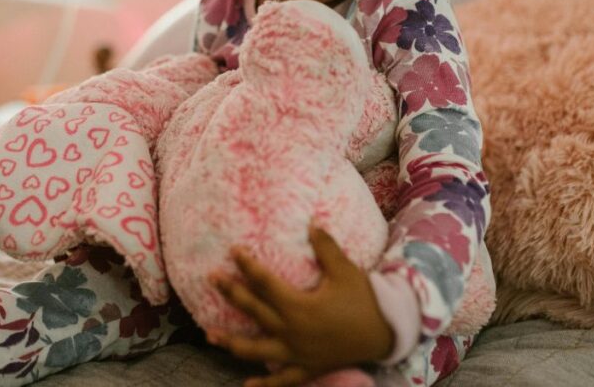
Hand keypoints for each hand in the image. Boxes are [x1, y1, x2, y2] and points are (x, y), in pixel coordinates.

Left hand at [207, 224, 393, 386]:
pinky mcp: (306, 367)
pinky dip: (265, 383)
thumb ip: (325, 248)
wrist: (384, 334)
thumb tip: (311, 224)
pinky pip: (282, 379)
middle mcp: (292, 331)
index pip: (265, 282)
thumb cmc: (363, 300)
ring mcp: (296, 353)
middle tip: (211, 279)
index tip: (233, 251)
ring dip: (231, 342)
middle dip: (231, 294)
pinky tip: (248, 385)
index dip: (247, 266)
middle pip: (254, 311)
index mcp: (299, 306)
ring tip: (209, 335)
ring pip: (256, 349)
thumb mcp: (345, 270)